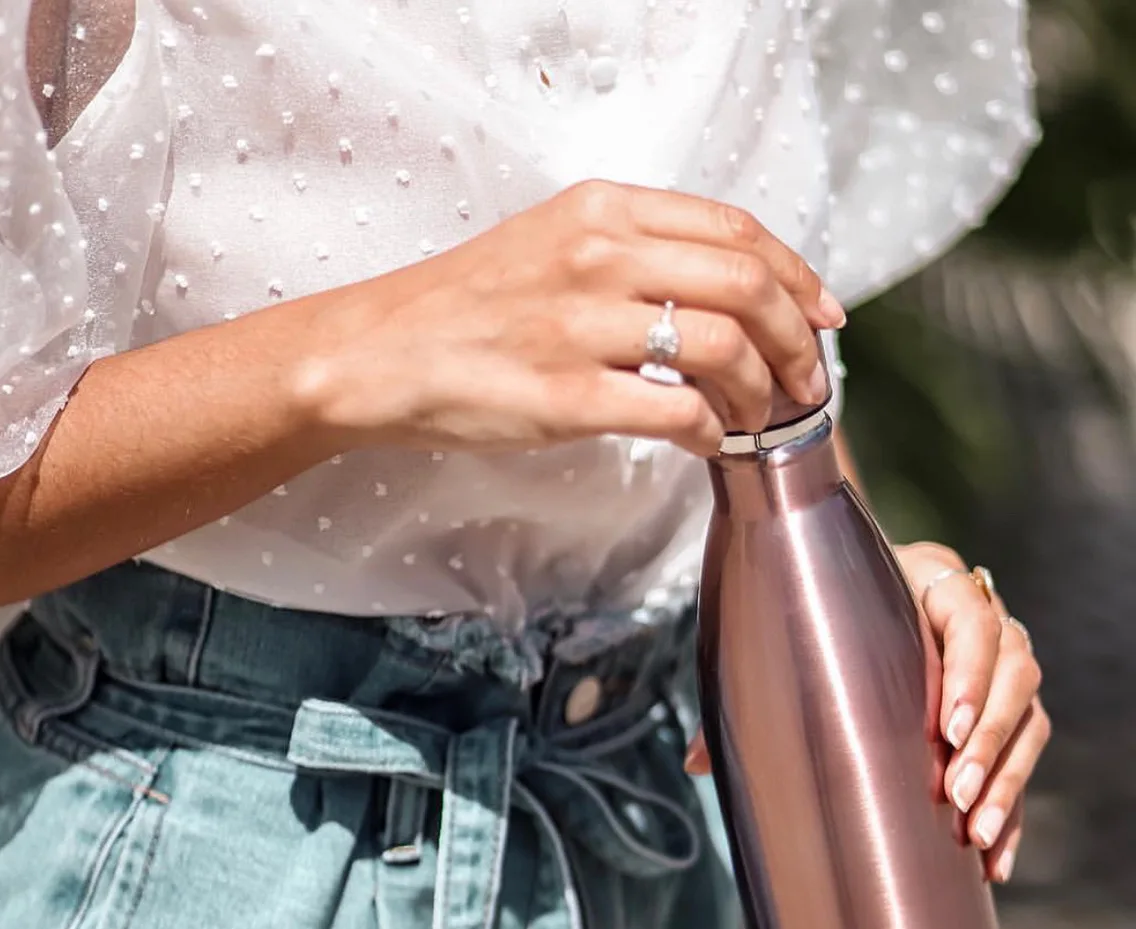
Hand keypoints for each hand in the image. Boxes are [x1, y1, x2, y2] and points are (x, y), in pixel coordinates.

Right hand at [303, 180, 845, 457]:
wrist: (378, 354)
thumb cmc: (465, 307)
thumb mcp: (550, 243)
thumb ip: (630, 253)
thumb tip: (712, 292)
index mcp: (602, 212)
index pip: (737, 229)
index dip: (799, 275)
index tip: (824, 316)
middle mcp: (598, 257)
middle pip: (747, 284)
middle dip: (799, 341)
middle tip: (807, 382)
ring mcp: (581, 327)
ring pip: (722, 349)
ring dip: (761, 392)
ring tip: (761, 418)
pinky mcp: (563, 396)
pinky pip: (672, 411)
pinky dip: (710, 431)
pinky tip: (709, 442)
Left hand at [685, 542, 1049, 884]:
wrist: (852, 586)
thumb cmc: (818, 609)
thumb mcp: (793, 629)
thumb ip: (753, 687)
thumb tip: (696, 763)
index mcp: (929, 580)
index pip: (971, 616)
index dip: (970, 672)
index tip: (949, 727)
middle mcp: (979, 614)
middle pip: (1015, 669)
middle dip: (990, 738)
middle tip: (955, 794)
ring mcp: (1001, 660)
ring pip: (1029, 713)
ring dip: (1008, 776)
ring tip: (976, 832)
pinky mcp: (1007, 706)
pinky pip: (1025, 754)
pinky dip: (1014, 804)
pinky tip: (993, 857)